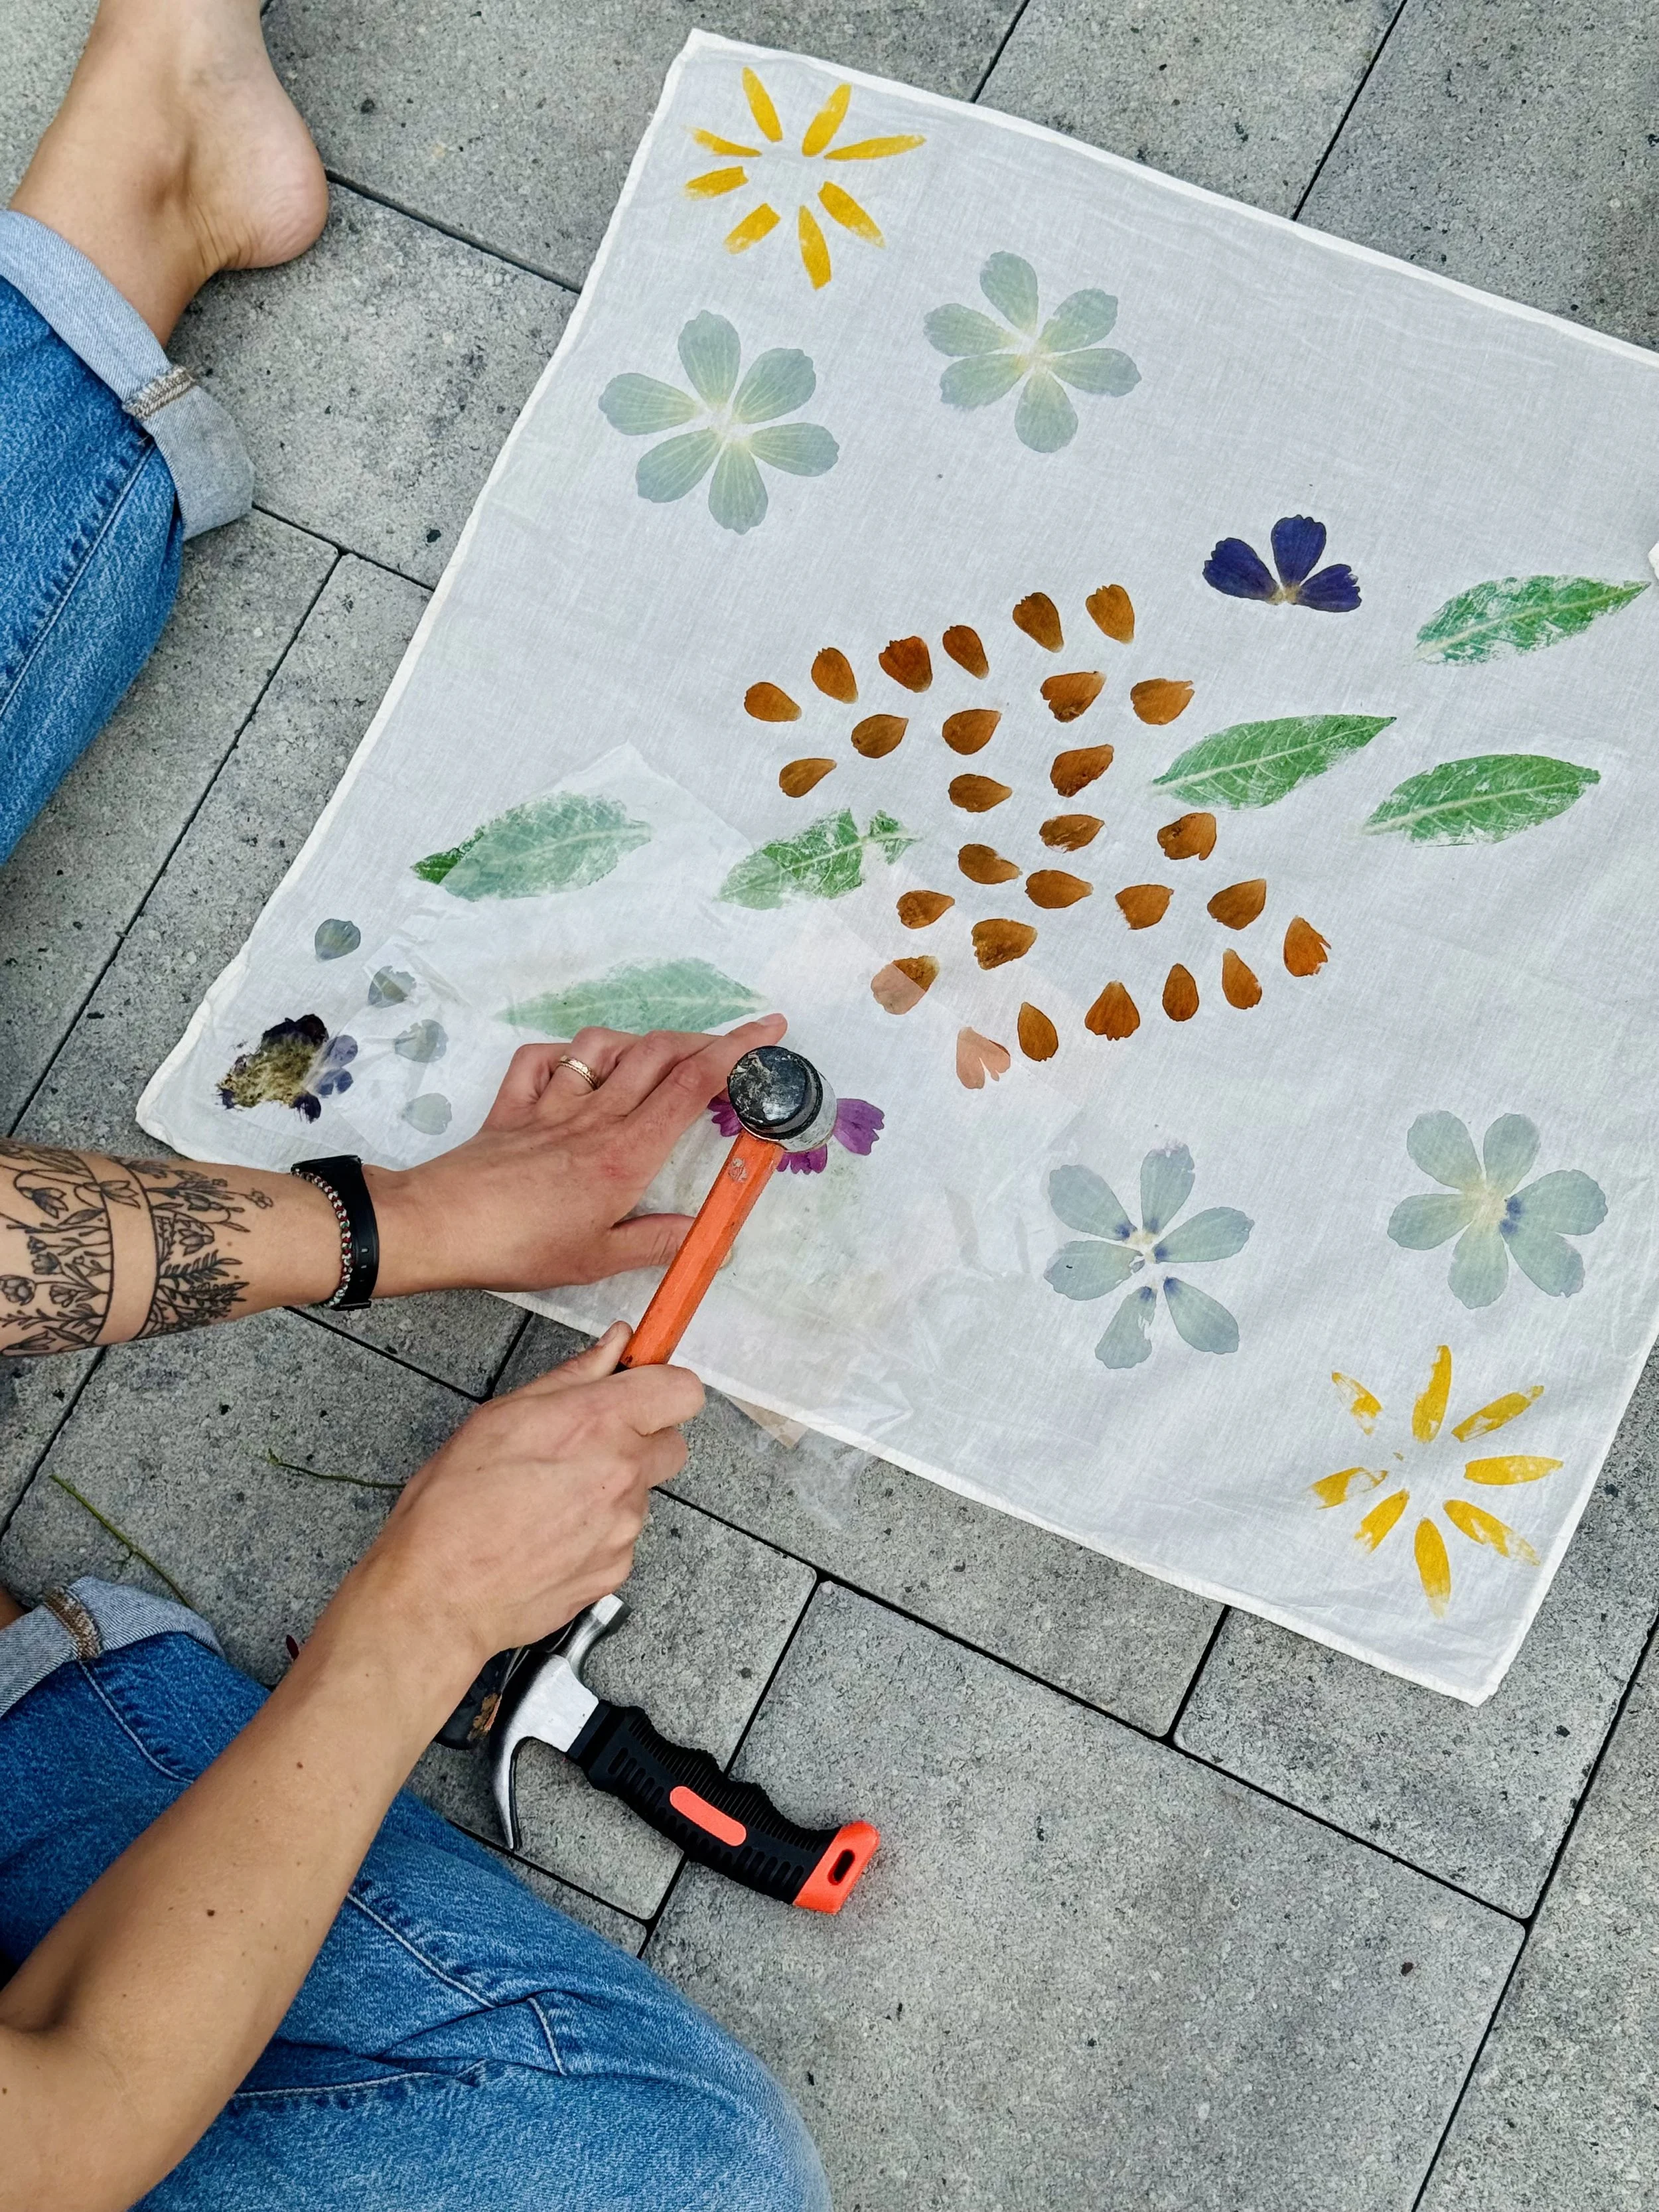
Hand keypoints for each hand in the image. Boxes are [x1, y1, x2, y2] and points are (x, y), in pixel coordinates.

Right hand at [352, 1325, 701, 1674]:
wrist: (440, 1595)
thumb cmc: (454, 1507)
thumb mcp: (501, 1416)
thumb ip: (572, 1376)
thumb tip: (614, 1345)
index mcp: (597, 1424)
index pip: (682, 1391)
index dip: (663, 1387)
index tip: (640, 1390)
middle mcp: (622, 1474)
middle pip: (671, 1444)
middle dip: (640, 1440)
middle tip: (586, 1447)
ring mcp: (624, 1528)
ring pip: (641, 1493)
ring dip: (611, 1490)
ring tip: (548, 1500)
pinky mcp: (616, 1570)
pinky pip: (622, 1538)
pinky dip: (596, 1534)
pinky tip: (549, 1535)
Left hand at [368, 1013, 785, 1296]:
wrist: (439, 1228)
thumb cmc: (519, 1248)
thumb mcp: (598, 1261)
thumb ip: (656, 1242)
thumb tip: (704, 1237)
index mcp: (626, 1154)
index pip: (692, 1086)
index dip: (736, 1052)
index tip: (767, 1034)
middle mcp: (595, 1118)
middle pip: (659, 1054)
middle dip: (704, 1040)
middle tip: (731, 1049)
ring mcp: (552, 1105)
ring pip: (605, 1046)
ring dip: (640, 1043)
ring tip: (660, 1060)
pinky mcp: (513, 1106)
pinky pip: (542, 1059)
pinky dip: (567, 1054)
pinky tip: (580, 1068)